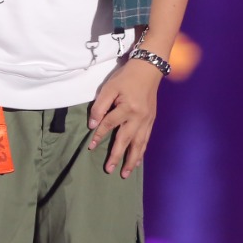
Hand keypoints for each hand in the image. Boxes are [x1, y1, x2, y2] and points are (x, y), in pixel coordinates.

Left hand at [87, 57, 163, 177]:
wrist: (148, 70)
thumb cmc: (126, 77)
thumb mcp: (109, 87)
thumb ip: (100, 106)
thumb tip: (93, 125)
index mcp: (128, 108)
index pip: (110, 125)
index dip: (99, 136)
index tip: (91, 146)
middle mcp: (139, 117)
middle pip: (126, 140)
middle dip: (117, 156)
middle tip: (109, 170)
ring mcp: (147, 121)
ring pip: (139, 144)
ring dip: (132, 160)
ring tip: (125, 173)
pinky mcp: (151, 121)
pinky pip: (146, 140)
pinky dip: (141, 152)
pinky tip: (137, 160)